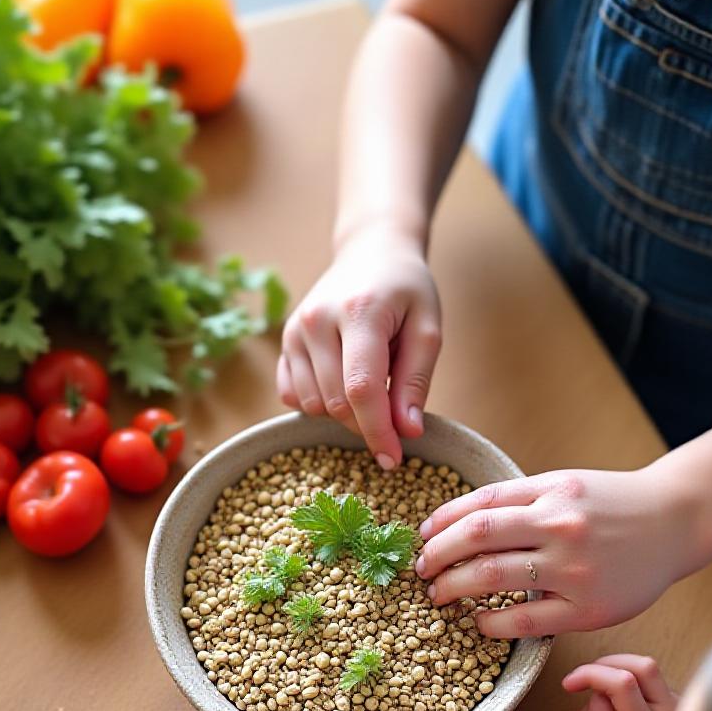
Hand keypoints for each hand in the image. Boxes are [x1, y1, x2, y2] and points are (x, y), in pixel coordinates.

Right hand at [277, 223, 441, 468]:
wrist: (371, 251)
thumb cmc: (406, 289)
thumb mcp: (427, 328)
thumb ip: (416, 381)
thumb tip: (407, 432)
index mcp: (360, 312)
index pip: (362, 389)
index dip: (377, 431)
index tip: (392, 459)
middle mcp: (317, 320)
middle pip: (336, 403)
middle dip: (366, 424)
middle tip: (392, 418)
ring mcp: (295, 330)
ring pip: (312, 405)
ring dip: (342, 413)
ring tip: (369, 386)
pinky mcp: (284, 341)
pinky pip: (292, 395)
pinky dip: (316, 403)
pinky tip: (340, 384)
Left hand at [415, 466, 705, 639]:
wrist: (677, 522)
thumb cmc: (615, 505)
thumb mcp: (567, 485)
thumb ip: (519, 500)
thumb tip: (456, 522)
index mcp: (551, 491)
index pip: (478, 506)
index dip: (440, 523)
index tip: (423, 538)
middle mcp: (560, 525)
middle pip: (475, 538)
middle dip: (436, 556)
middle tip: (422, 570)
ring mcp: (573, 568)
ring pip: (491, 577)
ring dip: (452, 587)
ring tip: (440, 594)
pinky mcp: (587, 608)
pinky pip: (524, 619)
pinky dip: (491, 622)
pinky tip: (479, 621)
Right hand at [563, 655, 677, 710]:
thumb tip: (599, 689)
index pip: (620, 681)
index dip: (590, 674)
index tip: (569, 684)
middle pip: (642, 664)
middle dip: (608, 663)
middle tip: (587, 678)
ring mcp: (679, 708)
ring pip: (646, 675)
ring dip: (617, 681)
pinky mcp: (679, 709)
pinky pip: (651, 687)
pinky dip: (629, 692)